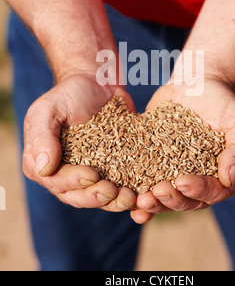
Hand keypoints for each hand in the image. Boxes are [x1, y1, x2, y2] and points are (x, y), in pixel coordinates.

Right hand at [23, 74, 136, 211]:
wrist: (97, 84)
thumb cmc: (68, 94)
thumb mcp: (48, 108)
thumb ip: (41, 136)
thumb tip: (43, 168)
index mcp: (42, 164)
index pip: (56, 181)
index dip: (73, 182)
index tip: (91, 175)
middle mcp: (64, 174)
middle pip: (77, 196)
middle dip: (95, 196)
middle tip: (111, 190)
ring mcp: (88, 174)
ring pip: (99, 197)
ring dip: (113, 201)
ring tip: (129, 197)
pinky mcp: (111, 170)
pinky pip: (119, 186)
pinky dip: (129, 191)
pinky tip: (141, 192)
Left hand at [131, 79, 234, 223]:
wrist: (196, 86)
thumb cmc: (223, 103)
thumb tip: (229, 179)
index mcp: (226, 176)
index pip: (214, 191)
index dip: (198, 190)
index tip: (182, 182)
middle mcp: (202, 181)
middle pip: (188, 201)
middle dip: (172, 200)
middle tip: (157, 192)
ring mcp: (177, 175)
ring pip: (167, 198)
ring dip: (154, 203)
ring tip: (141, 200)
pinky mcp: (157, 165)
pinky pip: (148, 183)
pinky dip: (138, 194)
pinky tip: (128, 199)